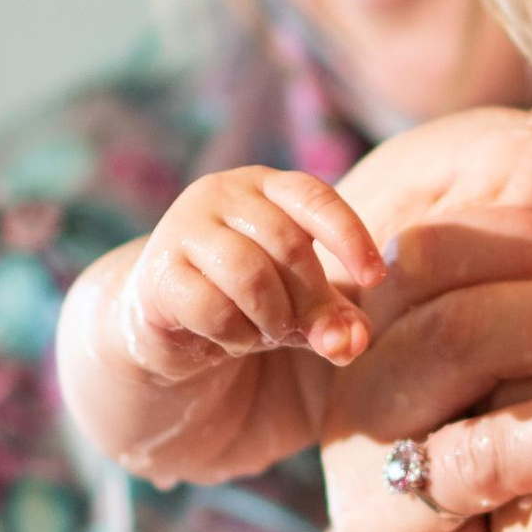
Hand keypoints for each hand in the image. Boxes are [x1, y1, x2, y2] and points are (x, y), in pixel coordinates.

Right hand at [80, 167, 385, 486]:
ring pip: (250, 273)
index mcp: (266, 187)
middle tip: (314, 335)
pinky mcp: (158, 272)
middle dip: (312, 300)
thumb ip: (336, 321)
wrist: (168, 322)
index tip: (374, 278)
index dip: (349, 236)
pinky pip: (212, 307)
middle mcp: (222, 194)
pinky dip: (236, 336)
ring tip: (271, 334)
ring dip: (273, 318)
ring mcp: (183, 228)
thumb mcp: (303, 308)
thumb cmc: (250, 302)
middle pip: (288, 244)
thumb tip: (352, 343)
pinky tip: (234, 341)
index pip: (315, 197)